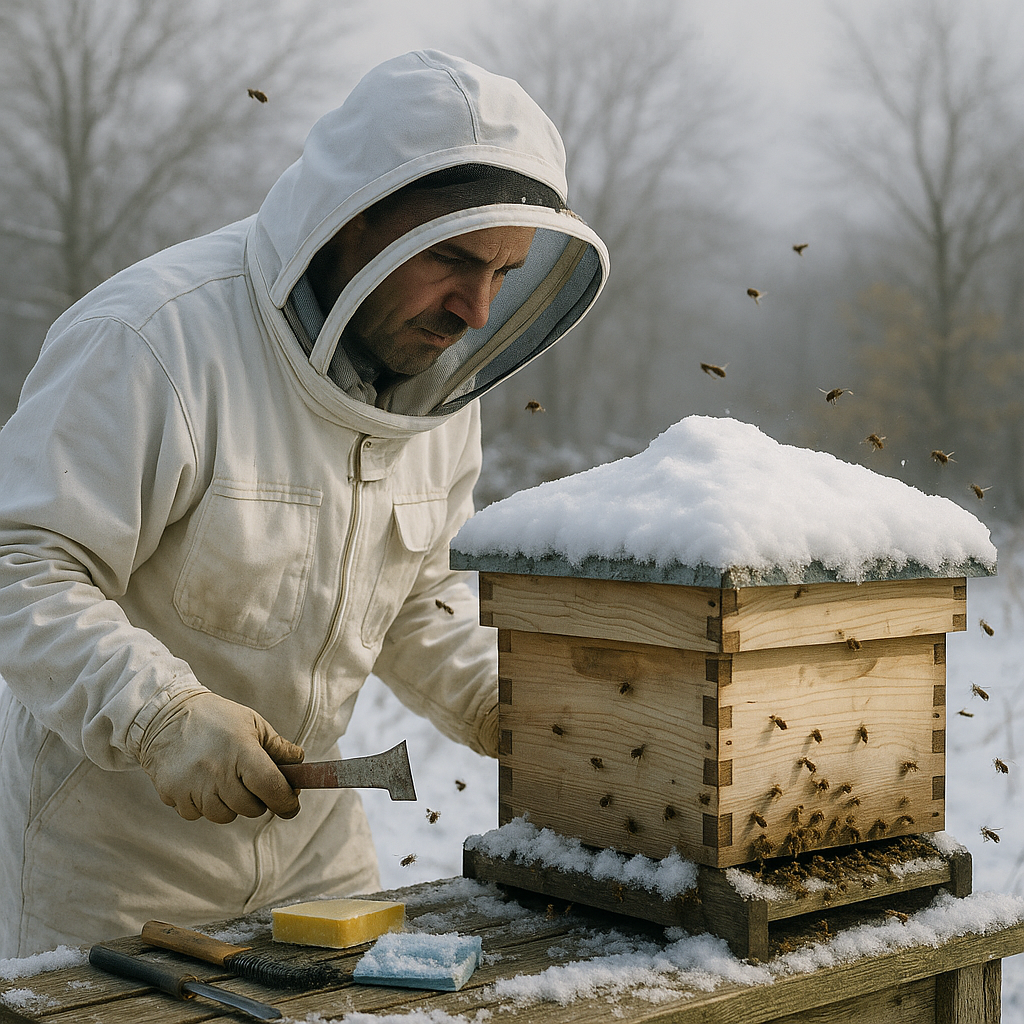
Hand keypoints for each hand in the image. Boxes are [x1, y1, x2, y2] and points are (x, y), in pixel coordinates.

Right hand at [139, 692, 303, 823]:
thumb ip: (277, 746)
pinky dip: (204, 805)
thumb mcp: (251, 722)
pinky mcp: (173, 795)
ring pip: (224, 816)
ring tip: (224, 780)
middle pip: (250, 808)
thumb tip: (300, 763)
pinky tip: (201, 782)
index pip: (270, 787)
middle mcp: (217, 771)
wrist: (164, 715)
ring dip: (230, 805)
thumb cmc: (215, 717)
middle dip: (258, 801)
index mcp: (241, 750)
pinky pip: (197, 814)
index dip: (286, 801)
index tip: (291, 806)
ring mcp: (193, 786)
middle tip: (253, 784)